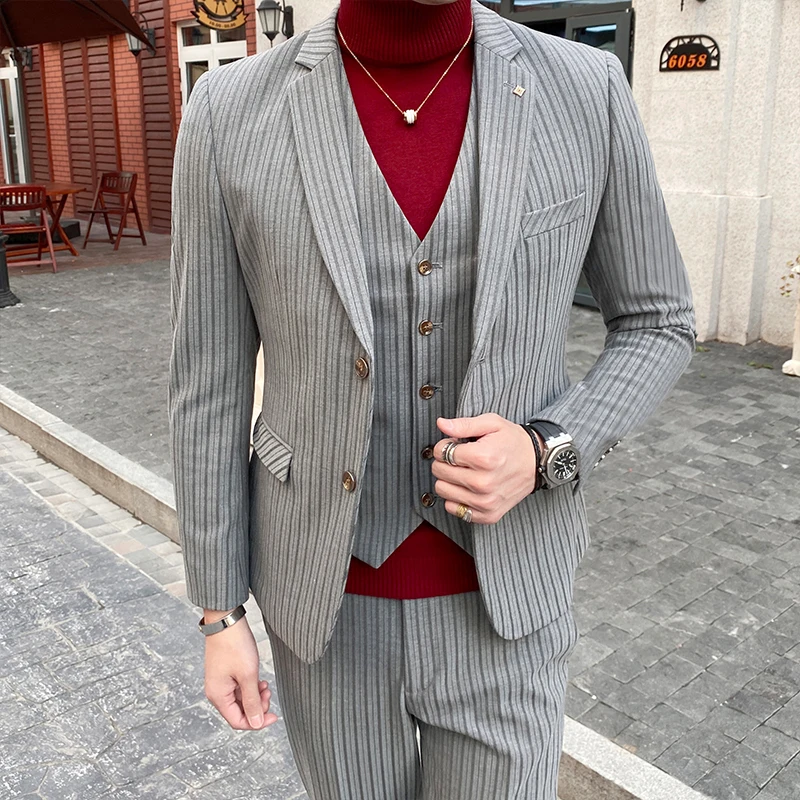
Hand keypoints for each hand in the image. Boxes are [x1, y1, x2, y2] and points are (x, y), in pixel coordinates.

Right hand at [203, 608, 278, 730]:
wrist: (226, 620)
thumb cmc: (235, 644)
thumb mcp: (248, 675)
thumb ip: (252, 701)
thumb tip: (256, 723)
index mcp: (218, 696)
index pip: (237, 721)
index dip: (257, 722)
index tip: (273, 716)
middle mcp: (216, 691)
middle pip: (239, 711)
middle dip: (257, 706)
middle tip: (269, 693)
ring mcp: (220, 682)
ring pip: (241, 699)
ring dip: (255, 696)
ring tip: (266, 685)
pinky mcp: (225, 673)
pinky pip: (239, 688)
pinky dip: (250, 686)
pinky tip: (260, 679)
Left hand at [432, 413, 537, 524]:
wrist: (537, 462)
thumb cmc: (513, 442)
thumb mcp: (491, 424)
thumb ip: (464, 424)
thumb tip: (442, 424)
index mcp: (483, 458)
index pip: (442, 452)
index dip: (445, 445)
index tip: (455, 445)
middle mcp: (483, 483)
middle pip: (439, 472)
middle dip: (445, 461)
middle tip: (460, 458)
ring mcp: (486, 502)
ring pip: (442, 490)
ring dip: (449, 479)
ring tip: (464, 471)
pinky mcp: (488, 514)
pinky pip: (453, 508)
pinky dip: (456, 497)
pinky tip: (467, 487)